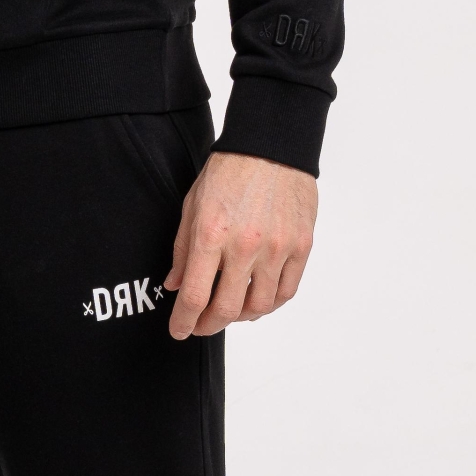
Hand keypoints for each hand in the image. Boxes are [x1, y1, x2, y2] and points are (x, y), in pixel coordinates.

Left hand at [165, 152, 316, 337]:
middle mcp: (245, 246)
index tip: (178, 330)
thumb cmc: (229, 171)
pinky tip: (258, 300)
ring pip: (260, 305)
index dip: (183, 321)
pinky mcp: (302, 245)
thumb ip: (182, 249)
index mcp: (212, 234)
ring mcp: (278, 248)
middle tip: (201, 326)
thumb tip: (174, 285)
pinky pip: (287, 290)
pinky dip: (270, 303)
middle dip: (208, 325)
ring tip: (230, 311)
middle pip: (227, 309)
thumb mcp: (193, 205)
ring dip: (241, 316)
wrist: (272, 146)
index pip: (194, 295)